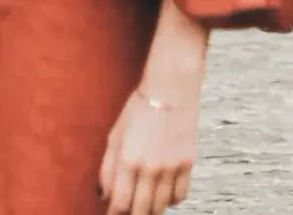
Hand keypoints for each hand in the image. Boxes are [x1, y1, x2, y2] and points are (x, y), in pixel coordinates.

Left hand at [100, 88, 198, 214]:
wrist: (170, 91)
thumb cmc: (138, 109)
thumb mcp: (115, 136)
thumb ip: (108, 167)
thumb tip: (104, 193)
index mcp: (129, 160)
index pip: (121, 202)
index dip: (114, 213)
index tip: (111, 214)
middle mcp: (151, 169)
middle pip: (142, 210)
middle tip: (127, 212)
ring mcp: (172, 169)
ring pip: (162, 206)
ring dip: (151, 209)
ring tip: (142, 204)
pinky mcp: (188, 166)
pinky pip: (180, 196)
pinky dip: (170, 200)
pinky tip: (161, 194)